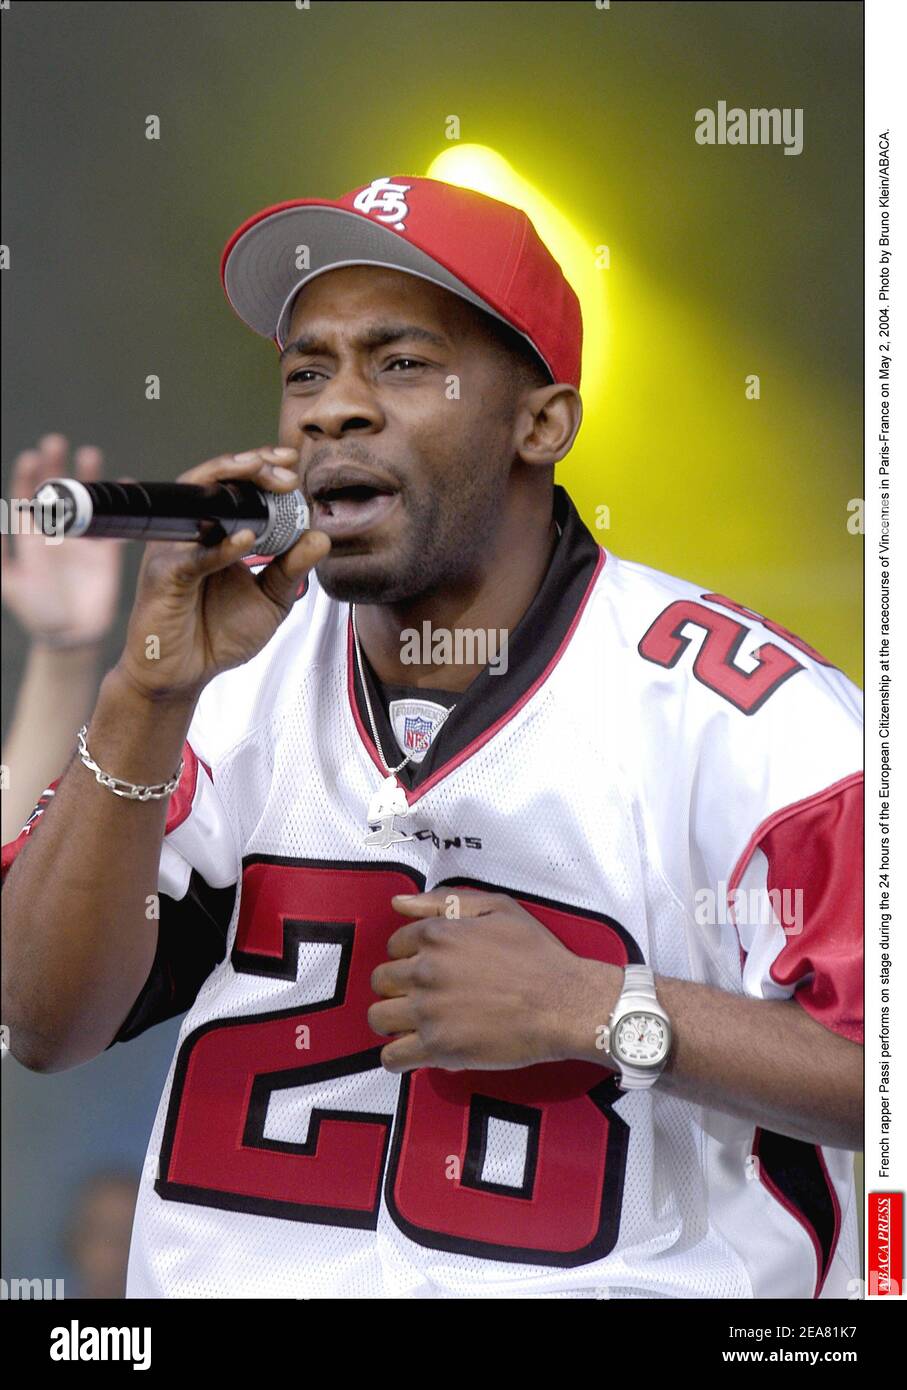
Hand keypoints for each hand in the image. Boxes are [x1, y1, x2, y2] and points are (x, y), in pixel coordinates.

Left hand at [1, 434, 123, 645]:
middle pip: (57, 489)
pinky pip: (117, 524)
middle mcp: (58, 531)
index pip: (28, 496)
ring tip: (90, 454)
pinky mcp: (108, 553)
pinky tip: (126, 486)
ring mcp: (84, 539)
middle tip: (56, 442)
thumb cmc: (34, 610)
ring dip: (88, 477)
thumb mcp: (9, 584)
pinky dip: (123, 506)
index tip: (31, 457)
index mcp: (31, 534)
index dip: (28, 476)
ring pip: (88, 500)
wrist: (69, 636)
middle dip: (55, 465)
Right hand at [114, 445, 329, 703]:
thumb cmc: (219, 634)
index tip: (293, 462)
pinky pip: (193, 557)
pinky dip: (221, 548)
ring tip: (269, 481)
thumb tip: (321, 537)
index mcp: (216, 531)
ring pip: (198, 502)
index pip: (237, 486)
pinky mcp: (164, 577)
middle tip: (288, 471)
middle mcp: (192, 532)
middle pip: (215, 480)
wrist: (185, 674)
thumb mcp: (270, 602)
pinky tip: (248, 541)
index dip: (262, 467)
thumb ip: (293, 570)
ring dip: (234, 485)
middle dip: (252, 466)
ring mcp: (175, 550)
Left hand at [369, 888, 607, 1072]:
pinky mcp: (438, 1047)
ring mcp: (428, 1010)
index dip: (409, 956)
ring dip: (392, 1020)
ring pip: (378, 1017)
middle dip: (397, 987)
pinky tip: (414, 1052)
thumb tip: (400, 902)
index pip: (394, 944)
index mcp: (437, 935)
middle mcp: (425, 970)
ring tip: (415, 1024)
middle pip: (381, 980)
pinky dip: (398, 1056)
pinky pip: (393, 1056)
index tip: (427, 968)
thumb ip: (446, 901)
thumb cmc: (537, 954)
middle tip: (423, 996)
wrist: (564, 1002)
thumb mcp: (499, 908)